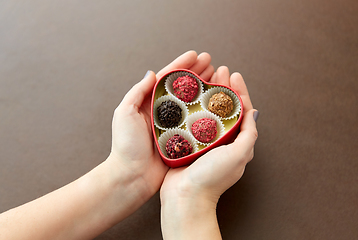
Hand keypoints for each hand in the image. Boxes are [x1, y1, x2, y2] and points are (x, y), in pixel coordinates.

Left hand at [109, 51, 214, 201]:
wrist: (131, 176)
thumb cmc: (125, 145)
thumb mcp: (125, 113)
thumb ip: (137, 92)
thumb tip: (152, 73)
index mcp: (148, 103)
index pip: (168, 78)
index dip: (182, 65)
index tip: (195, 55)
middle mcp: (163, 112)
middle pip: (184, 88)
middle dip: (197, 73)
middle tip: (212, 64)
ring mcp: (174, 125)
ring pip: (192, 102)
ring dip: (204, 89)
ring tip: (217, 78)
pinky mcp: (182, 139)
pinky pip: (197, 122)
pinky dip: (206, 112)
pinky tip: (216, 105)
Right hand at [160, 66, 257, 239]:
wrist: (185, 197)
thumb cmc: (212, 178)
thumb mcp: (238, 155)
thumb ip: (248, 134)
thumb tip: (255, 112)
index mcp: (237, 142)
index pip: (242, 111)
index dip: (240, 91)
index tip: (234, 75)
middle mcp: (223, 140)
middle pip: (226, 108)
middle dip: (224, 88)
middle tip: (220, 70)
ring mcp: (205, 141)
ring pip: (209, 112)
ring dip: (209, 94)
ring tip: (206, 77)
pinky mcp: (190, 143)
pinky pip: (194, 120)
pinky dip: (194, 107)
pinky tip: (189, 96)